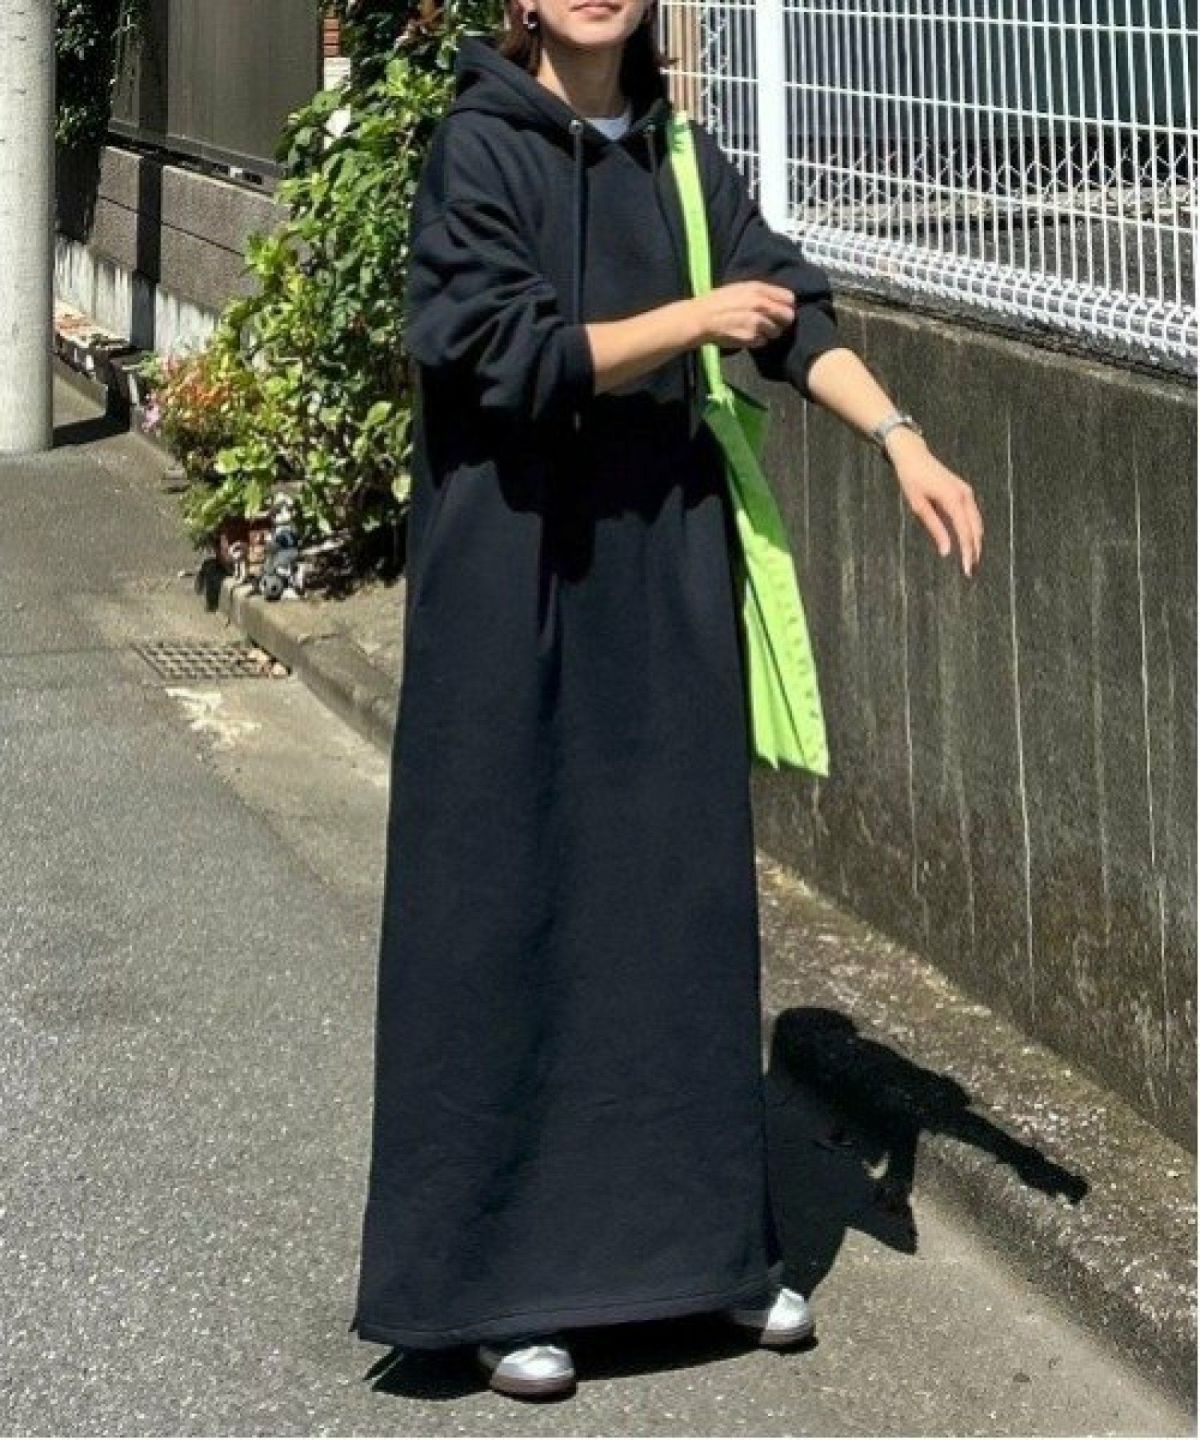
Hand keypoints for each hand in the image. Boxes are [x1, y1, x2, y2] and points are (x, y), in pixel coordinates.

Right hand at [690, 282, 795, 349]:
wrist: (702, 318)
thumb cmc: (720, 301)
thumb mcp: (741, 288)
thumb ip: (762, 292)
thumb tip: (781, 300)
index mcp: (758, 289)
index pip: (789, 298)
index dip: (787, 305)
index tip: (781, 309)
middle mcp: (761, 305)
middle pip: (788, 317)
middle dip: (782, 321)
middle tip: (771, 322)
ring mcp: (757, 323)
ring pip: (777, 331)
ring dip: (769, 332)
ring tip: (754, 328)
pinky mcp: (751, 338)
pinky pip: (763, 342)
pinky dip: (757, 341)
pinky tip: (746, 335)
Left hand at [887, 431, 982, 577]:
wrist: (914, 456)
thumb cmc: (912, 480)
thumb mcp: (919, 507)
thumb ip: (935, 529)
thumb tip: (946, 551)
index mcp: (953, 499)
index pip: (965, 532)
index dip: (967, 552)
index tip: (966, 570)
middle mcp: (965, 495)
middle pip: (975, 530)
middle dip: (974, 551)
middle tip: (970, 572)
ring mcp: (967, 492)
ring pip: (977, 524)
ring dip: (976, 543)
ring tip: (971, 561)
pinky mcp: (965, 492)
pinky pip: (973, 516)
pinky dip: (973, 531)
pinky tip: (969, 543)